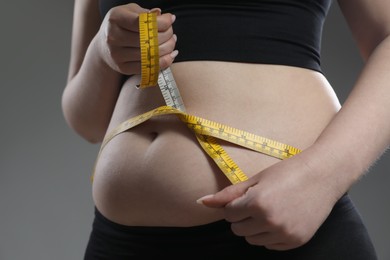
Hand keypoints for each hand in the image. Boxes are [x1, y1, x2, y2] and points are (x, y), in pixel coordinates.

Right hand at [97, 4, 176, 74]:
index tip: (171, 20)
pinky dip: (164, 62)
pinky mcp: (123, 67)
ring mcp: (117, 54)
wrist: (104, 46)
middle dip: (167, 35)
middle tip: (172, 33)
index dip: (161, 22)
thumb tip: (163, 16)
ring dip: (168, 48)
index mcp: (115, 18)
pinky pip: (149, 67)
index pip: (143, 22)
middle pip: (148, 39)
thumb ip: (146, 14)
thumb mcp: (130, 12)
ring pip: (150, 54)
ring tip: (172, 42)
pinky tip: (170, 55)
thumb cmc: (122, 25)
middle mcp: (113, 37)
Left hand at [197, 151, 341, 250]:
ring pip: (252, 240)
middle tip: (257, 203)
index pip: (228, 214)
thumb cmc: (287, 172)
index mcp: (257, 203)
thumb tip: (201, 202)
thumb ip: (228, 194)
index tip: (246, 196)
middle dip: (242, 217)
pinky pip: (271, 246)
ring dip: (255, 227)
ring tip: (269, 210)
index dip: (234, 205)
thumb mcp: (256, 179)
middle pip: (238, 230)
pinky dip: (270, 235)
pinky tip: (280, 218)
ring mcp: (284, 233)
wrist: (323, 175)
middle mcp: (270, 221)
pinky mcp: (296, 241)